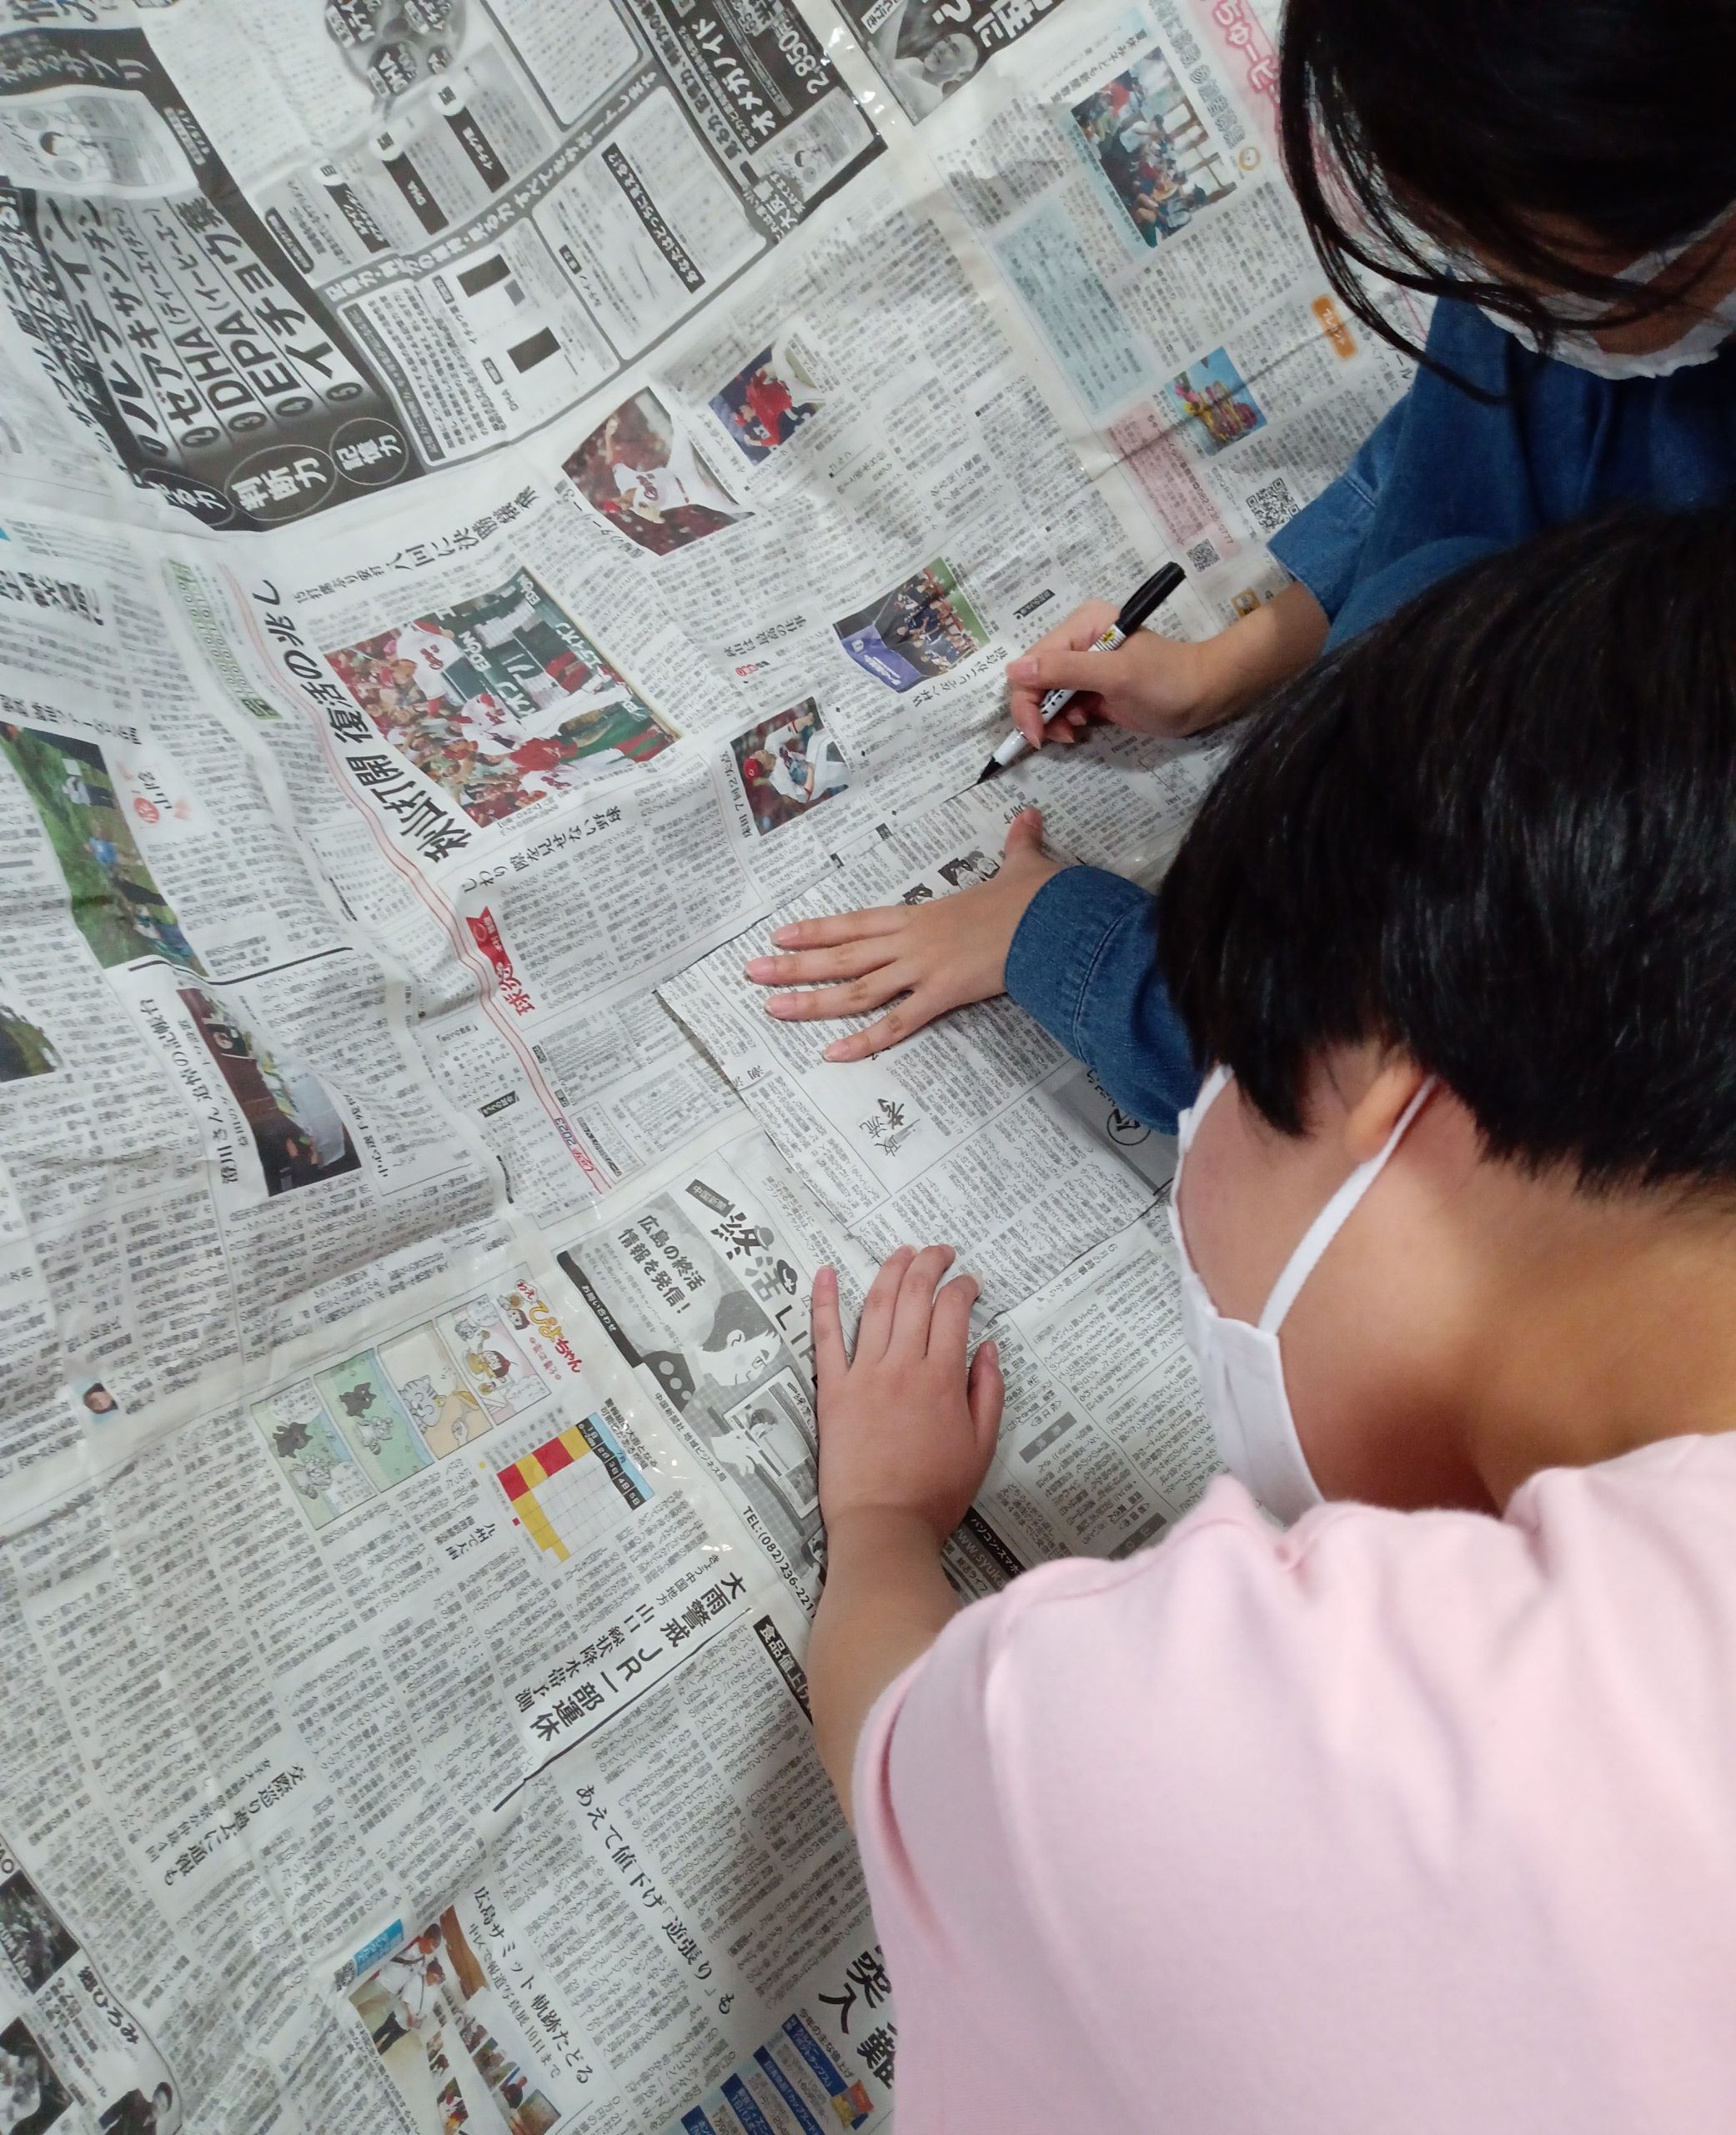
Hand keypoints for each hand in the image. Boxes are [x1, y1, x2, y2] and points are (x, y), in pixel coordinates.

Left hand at [743, 809, 1060, 1060]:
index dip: (816, 930)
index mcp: (922, 914)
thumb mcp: (1024, 864)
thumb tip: (1029, 819)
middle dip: (793, 965)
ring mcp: (923, 969)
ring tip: (772, 1009)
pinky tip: (833, 1054)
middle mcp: (912, 941)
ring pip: (856, 989)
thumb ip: (1018, 845)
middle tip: (751, 973)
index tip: (780, 936)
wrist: (1056, 917)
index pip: (856, 922)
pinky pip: (896, 1024)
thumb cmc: (1038, 894)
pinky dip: (864, 1041)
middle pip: (841, 955)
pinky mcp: (943, 996)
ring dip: (811, 1001)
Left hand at [812, 1248, 1002, 1542]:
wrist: (883, 1525)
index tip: (970, 1285)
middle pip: (915, 1296)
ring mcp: (864, 1374)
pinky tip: (823, 1272)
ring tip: (902, 1252)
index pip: (954, 1311)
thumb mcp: (982, 1446)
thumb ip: (988, 1392)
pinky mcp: (833, 1390)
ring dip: (891, 1270)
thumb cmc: (936, 1493)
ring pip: (877, 1305)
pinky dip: (823, 1300)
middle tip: (940, 1252)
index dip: (964, 1288)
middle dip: (930, 1264)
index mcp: (942, 1378)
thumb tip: (988, 1348)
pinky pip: (825, 1337)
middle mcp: (903, 1366)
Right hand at [1005, 600, 1214, 745]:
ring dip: (1053, 720)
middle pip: (1034, 681)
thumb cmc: (1166, 682)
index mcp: (1080, 627)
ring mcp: (1084, 667)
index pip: (1033, 664)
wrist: (1204, 696)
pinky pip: (1062, 706)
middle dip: (1040, 713)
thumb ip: (1065, 671)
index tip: (1038, 735)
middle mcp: (1077, 643)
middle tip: (1061, 736)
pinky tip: (1083, 727)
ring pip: (1045, 697)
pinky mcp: (1092, 689)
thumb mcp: (1115, 676)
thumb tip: (1013, 670)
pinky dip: (1065, 722)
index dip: (1027, 701)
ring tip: (1076, 731)